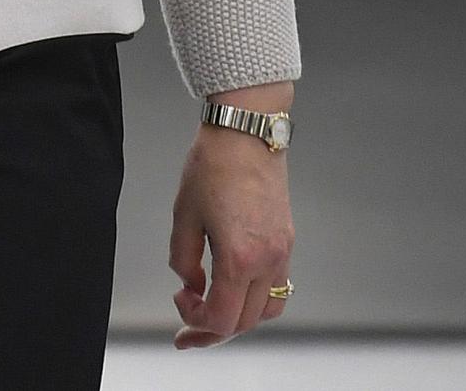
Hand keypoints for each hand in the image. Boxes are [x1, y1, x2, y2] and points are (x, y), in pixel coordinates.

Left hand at [169, 91, 294, 347]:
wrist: (247, 135)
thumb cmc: (211, 167)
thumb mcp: (183, 214)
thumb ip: (183, 258)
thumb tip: (191, 284)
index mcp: (238, 258)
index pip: (221, 317)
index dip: (195, 323)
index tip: (178, 304)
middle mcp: (268, 262)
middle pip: (244, 321)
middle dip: (212, 330)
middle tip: (186, 328)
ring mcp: (282, 254)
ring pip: (265, 310)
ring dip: (237, 318)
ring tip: (209, 311)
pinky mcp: (287, 243)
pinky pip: (277, 289)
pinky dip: (254, 300)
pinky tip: (231, 290)